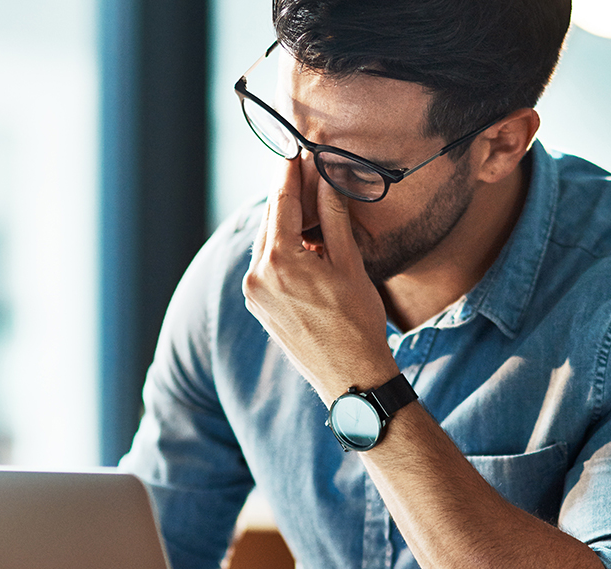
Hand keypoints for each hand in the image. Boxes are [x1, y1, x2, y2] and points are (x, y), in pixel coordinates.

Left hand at [243, 158, 397, 401]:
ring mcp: (254, 293)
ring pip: (266, 243)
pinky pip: (266, 265)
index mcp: (280, 261)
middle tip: (302, 170)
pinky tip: (303, 244)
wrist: (350, 376)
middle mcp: (257, 275)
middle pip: (271, 221)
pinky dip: (281, 249)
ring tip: (308, 206)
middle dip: (287, 196)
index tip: (294, 149)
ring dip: (285, 223)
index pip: (282, 202)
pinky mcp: (258, 307)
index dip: (290, 173)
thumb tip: (328, 177)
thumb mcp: (349, 263)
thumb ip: (334, 217)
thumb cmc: (357, 322)